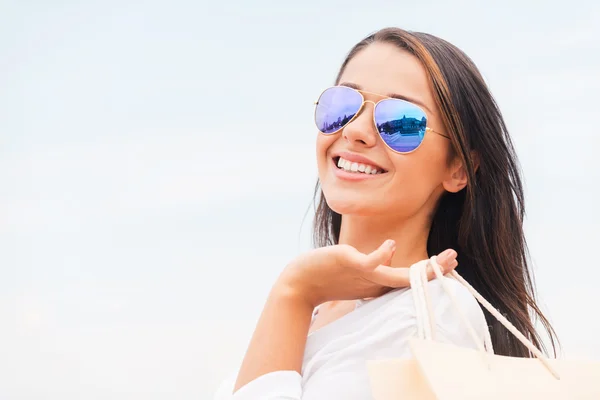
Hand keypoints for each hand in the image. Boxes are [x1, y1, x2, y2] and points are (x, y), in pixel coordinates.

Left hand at [277, 240, 457, 307]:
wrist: (300, 283)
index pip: (409, 280)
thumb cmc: (327, 276)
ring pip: (396, 275)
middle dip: (434, 271)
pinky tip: (391, 245)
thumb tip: (391, 254)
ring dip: (420, 270)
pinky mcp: (350, 263)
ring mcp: (364, 275)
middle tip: (455, 261)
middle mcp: (374, 282)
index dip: (430, 273)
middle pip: (410, 279)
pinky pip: (369, 262)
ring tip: (440, 259)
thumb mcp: (356, 271)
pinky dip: (381, 256)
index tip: (451, 263)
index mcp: (378, 284)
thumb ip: (375, 265)